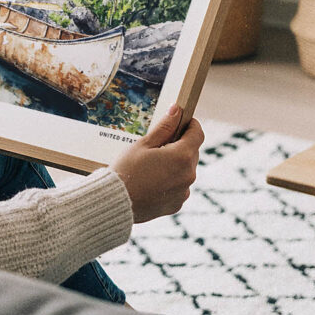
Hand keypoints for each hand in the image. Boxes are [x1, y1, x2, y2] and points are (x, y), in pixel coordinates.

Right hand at [109, 105, 203, 222]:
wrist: (116, 201)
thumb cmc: (127, 169)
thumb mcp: (144, 144)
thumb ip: (164, 127)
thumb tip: (176, 110)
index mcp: (182, 156)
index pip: (197, 134)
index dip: (191, 125)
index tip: (182, 121)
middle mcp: (188, 175)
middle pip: (191, 152)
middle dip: (179, 145)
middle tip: (158, 145)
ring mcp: (184, 191)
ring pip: (185, 170)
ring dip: (175, 164)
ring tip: (151, 166)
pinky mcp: (177, 204)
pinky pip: (179, 187)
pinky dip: (170, 181)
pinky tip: (151, 181)